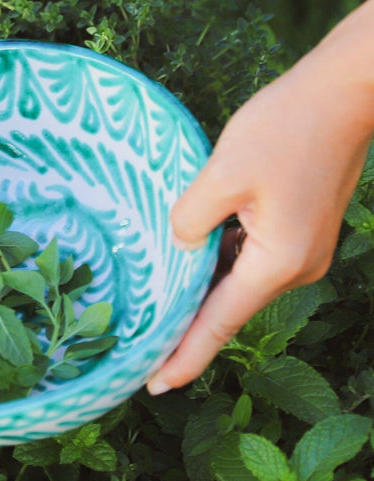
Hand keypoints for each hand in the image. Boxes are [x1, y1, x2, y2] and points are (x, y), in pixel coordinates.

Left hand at [148, 43, 371, 393]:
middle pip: (228, 305)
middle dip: (186, 325)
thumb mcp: (222, 173)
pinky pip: (249, 255)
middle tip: (139, 351)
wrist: (341, 96)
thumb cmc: (283, 129)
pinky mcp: (300, 229)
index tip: (153, 384)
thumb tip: (178, 248)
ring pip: (237, 278)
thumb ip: (190, 218)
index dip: (185, 355)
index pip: (219, 322)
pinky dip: (218, 262)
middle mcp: (296, 267)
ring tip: (154, 308)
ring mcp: (302, 249)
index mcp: (277, 262)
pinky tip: (187, 259)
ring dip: (200, 290)